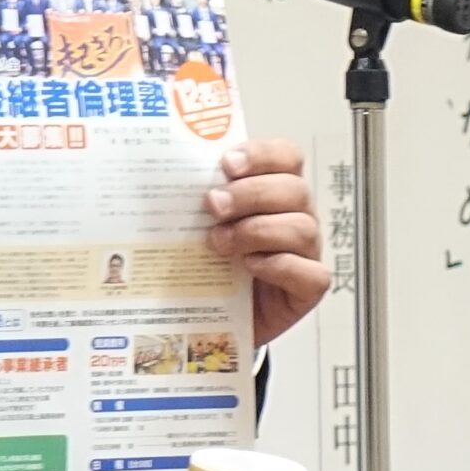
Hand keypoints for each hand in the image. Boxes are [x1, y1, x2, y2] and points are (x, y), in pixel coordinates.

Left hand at [203, 138, 327, 348]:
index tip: (227, 164)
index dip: (261, 154)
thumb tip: (157, 174)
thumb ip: (191, 198)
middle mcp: (296, 216)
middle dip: (251, 193)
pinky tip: (250, 266)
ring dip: (258, 230)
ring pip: (302, 228)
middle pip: (294, 189)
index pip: (286, 156)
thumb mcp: (198, 224)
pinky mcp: (308, 289)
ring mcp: (306, 253)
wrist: (212, 316)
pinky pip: (312, 274)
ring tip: (220, 242)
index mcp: (274, 189)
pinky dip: (280, 266)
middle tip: (213, 205)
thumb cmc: (209, 262)